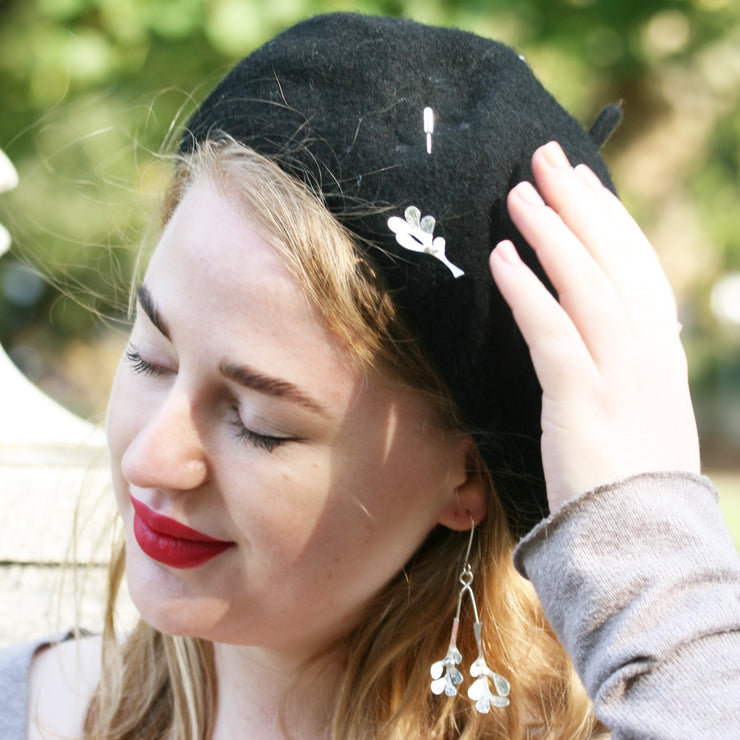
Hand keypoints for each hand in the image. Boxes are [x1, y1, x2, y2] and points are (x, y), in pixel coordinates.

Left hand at [489, 141, 699, 510]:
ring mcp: (618, 371)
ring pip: (585, 282)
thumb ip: (620, 362)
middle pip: (612, 258)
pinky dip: (526, 291)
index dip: (606, 220)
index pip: (635, 266)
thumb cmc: (630, 477)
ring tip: (517, 195)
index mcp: (658, 349)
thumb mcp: (639, 408)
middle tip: (545, 158)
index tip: (581, 183)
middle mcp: (646, 350)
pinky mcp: (582, 398)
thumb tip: (590, 328)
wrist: (642, 540)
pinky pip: (551, 331)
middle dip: (578, 204)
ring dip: (550, 233)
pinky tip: (501, 260)